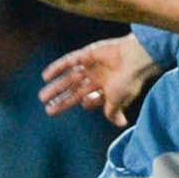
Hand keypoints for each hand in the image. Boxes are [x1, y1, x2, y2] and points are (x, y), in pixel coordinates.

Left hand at [40, 36, 161, 127]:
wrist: (136, 58)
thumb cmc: (130, 80)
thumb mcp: (119, 100)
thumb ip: (113, 111)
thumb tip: (120, 124)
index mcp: (107, 88)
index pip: (91, 99)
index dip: (86, 104)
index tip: (81, 106)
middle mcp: (98, 77)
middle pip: (75, 91)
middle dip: (62, 100)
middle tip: (47, 110)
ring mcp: (92, 65)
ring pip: (69, 78)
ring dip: (56, 87)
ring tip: (42, 97)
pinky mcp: (87, 54)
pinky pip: (69, 61)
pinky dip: (57, 68)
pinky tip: (45, 77)